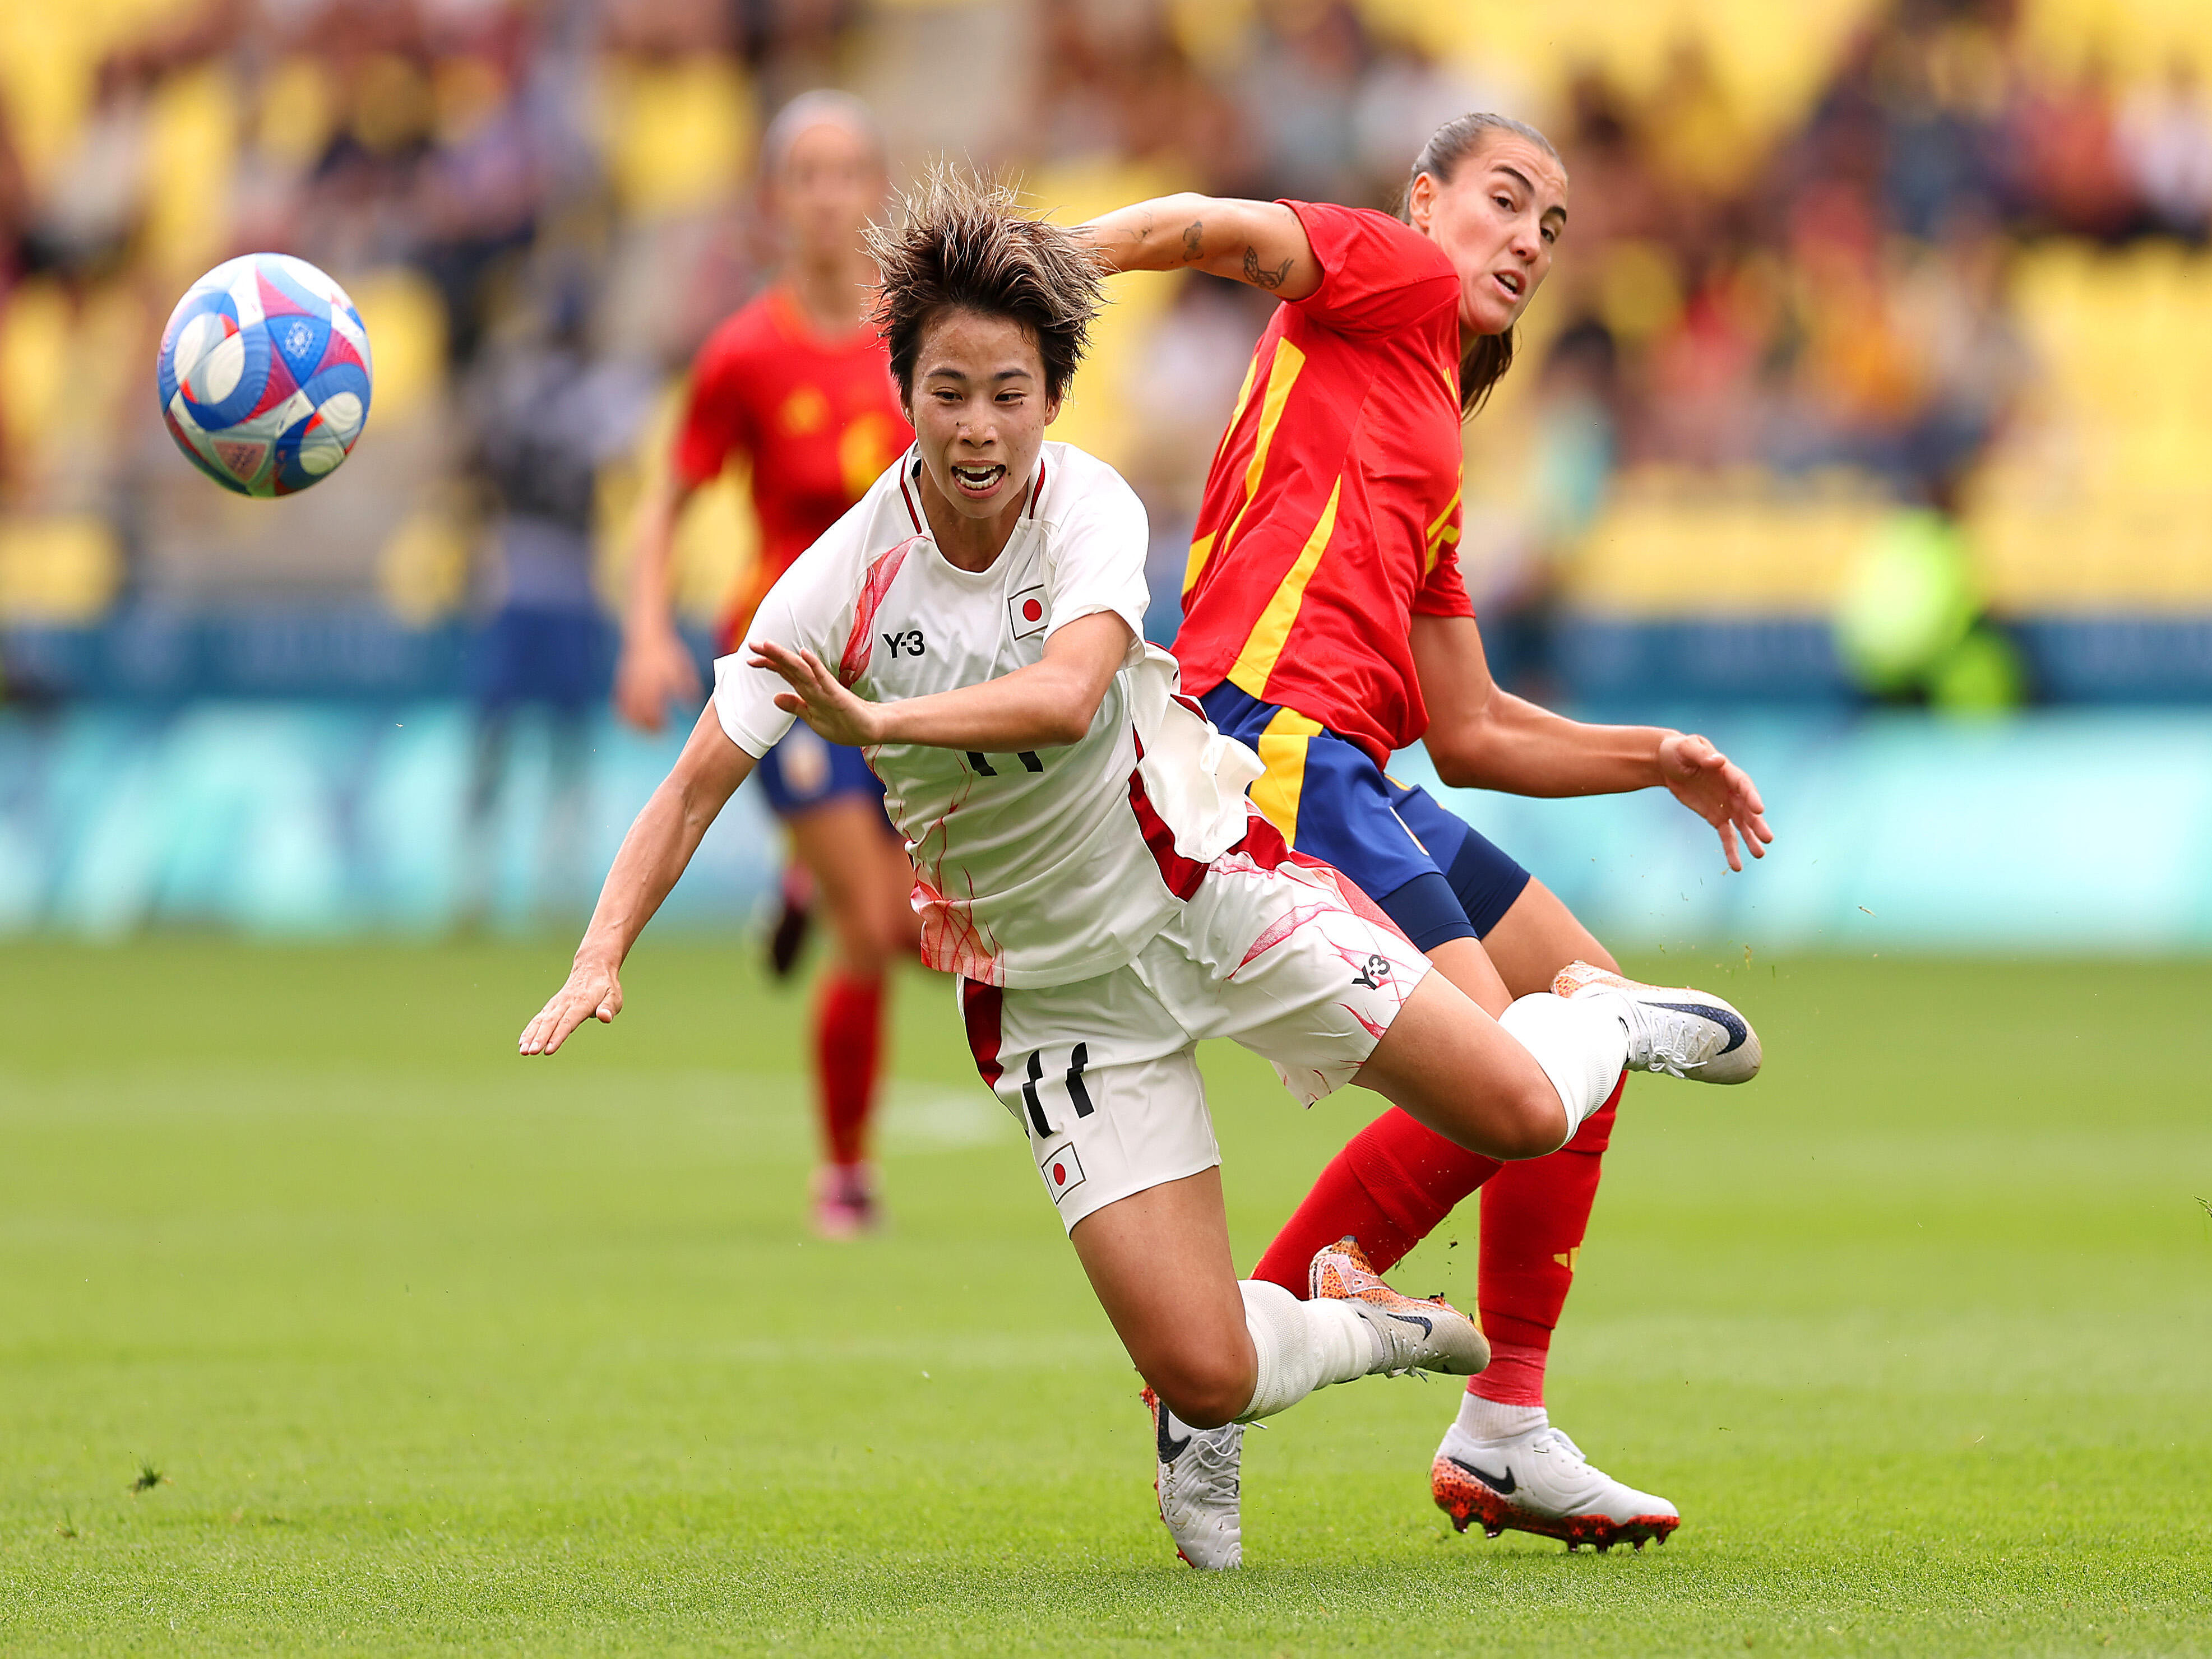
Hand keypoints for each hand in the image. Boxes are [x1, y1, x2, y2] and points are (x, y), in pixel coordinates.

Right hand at [519, 954, 622, 1055]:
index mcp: (582, 1003)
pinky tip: (522, 1042)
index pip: (567, 1022)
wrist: (592, 967)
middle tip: (530, 1052)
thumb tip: (605, 1017)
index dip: (557, 1036)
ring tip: (523, 1051)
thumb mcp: (614, 996)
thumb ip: (609, 1007)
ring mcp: (556, 1004)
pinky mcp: (552, 1006)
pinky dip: (530, 1029)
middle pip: (550, 1022)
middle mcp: (565, 1002)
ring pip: (541, 1020)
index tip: (548, 1050)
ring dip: (531, 1036)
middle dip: (540, 1038)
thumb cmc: (606, 986)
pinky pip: (538, 1018)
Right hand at [613, 623, 701, 733]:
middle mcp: (639, 685)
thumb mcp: (683, 669)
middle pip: (640, 713)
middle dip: (648, 727)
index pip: (655, 710)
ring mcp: (628, 684)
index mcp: (655, 682)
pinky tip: (632, 720)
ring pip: (627, 710)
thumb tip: (692, 707)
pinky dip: (624, 714)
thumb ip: (688, 688)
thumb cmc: (668, 654)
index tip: (667, 730)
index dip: (660, 723)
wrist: (647, 636)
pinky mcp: (621, 682)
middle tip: (657, 735)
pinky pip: (619, 703)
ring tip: (645, 731)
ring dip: (635, 723)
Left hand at [748, 638, 885, 746]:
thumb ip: (796, 706)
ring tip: (769, 645)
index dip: (768, 665)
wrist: (870, 729)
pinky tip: (804, 654)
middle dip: (771, 655)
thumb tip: (775, 698)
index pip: (785, 673)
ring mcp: (825, 688)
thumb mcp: (812, 718)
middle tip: (752, 643)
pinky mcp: (837, 694)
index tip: (750, 659)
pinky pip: (823, 678)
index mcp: (808, 691)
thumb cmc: (844, 724)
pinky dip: (814, 666)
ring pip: (802, 669)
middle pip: (789, 667)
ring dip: (785, 657)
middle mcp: (814, 685)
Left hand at [1658, 733, 1772, 872]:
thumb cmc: (1680, 751)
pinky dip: (1731, 849)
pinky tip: (1736, 865)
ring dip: (1750, 840)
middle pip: (1747, 808)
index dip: (1751, 796)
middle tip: (1767, 838)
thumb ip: (1702, 755)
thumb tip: (1718, 760)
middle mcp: (1732, 790)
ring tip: (1760, 855)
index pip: (1743, 785)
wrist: (1669, 763)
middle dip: (1757, 823)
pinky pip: (1726, 834)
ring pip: (1741, 825)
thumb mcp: (1687, 749)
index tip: (1759, 810)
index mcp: (1727, 772)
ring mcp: (1726, 805)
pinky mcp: (1716, 816)